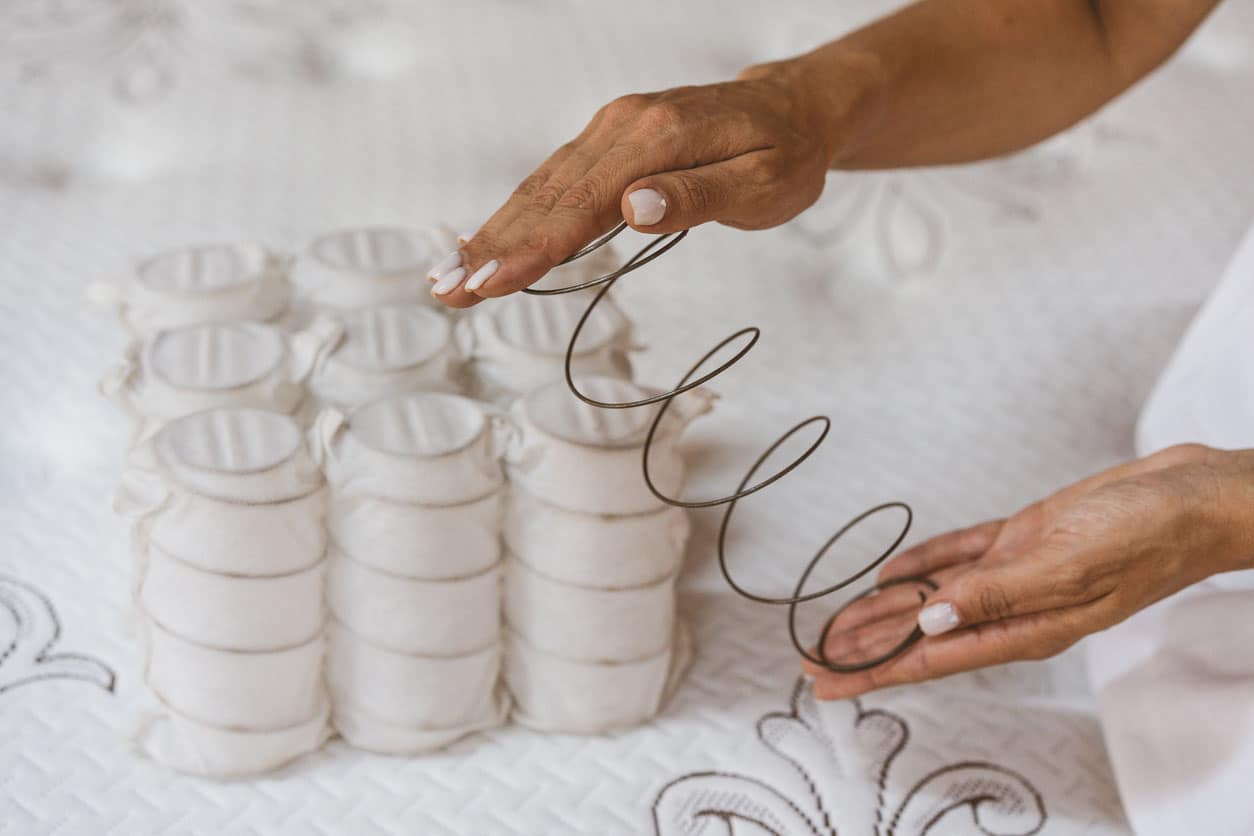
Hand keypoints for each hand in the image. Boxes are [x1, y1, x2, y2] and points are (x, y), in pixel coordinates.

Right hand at [427, 59, 852, 306]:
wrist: (792, 109)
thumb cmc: (785, 154)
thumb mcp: (763, 184)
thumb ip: (697, 196)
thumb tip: (633, 209)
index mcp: (657, 137)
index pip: (582, 201)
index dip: (533, 246)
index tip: (490, 281)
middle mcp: (622, 125)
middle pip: (546, 193)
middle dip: (493, 245)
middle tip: (448, 291)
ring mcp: (611, 129)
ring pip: (541, 186)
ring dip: (493, 232)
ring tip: (449, 276)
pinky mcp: (609, 140)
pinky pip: (555, 180)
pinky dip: (517, 214)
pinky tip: (489, 242)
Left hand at [806, 443, 1253, 699]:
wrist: (1190, 496)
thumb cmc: (1145, 536)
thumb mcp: (1066, 567)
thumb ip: (995, 597)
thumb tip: (929, 622)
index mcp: (1023, 626)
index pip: (927, 657)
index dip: (871, 671)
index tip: (826, 682)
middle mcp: (1011, 606)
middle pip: (918, 632)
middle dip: (863, 644)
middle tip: (814, 655)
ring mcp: (1015, 572)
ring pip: (932, 596)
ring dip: (883, 608)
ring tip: (838, 621)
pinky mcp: (1023, 540)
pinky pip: (958, 556)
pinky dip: (921, 564)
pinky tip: (891, 573)